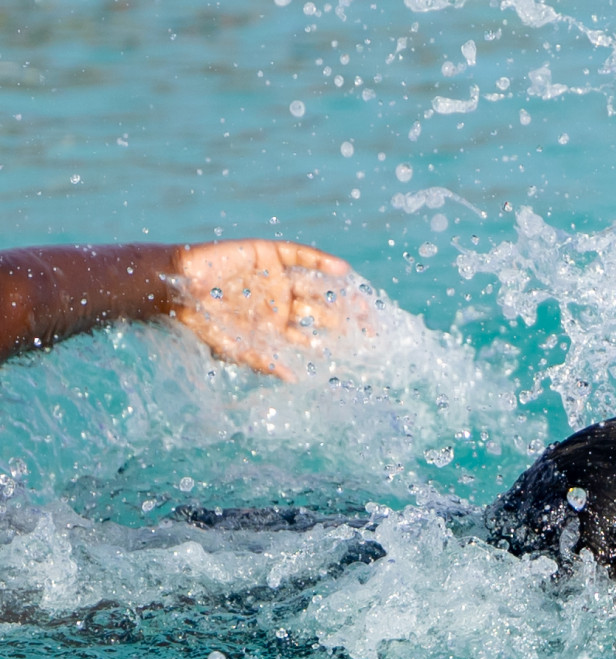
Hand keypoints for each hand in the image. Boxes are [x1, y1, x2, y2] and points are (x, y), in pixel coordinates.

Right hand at [170, 239, 367, 380]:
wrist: (173, 286)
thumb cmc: (201, 323)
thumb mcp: (235, 347)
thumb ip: (265, 362)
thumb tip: (296, 381)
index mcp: (275, 327)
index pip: (311, 337)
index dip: (334, 345)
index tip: (361, 356)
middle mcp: (280, 302)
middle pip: (322, 311)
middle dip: (347, 322)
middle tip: (374, 332)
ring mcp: (276, 277)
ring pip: (317, 285)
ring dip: (340, 293)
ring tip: (365, 304)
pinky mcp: (267, 253)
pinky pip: (299, 256)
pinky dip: (320, 261)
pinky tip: (342, 271)